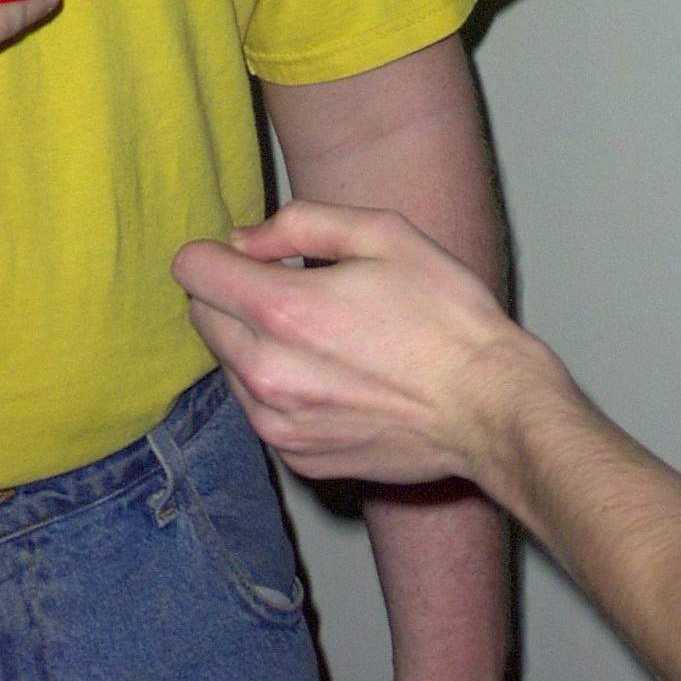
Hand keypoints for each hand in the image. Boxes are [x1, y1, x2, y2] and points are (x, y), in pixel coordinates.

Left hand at [172, 200, 534, 489]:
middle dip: (234, 296)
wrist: (489, 406)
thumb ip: (299, 224)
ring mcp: (279, 424)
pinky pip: (259, 409)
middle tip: (298, 292)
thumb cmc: (445, 314)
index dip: (218, 252)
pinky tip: (335, 378)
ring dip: (255, 344)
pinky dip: (281, 389)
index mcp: (283, 310)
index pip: (190, 269)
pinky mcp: (296, 457)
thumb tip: (242, 240)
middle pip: (201, 317)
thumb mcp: (384, 234)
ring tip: (325, 338)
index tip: (255, 256)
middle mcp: (267, 373)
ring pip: (227, 366)